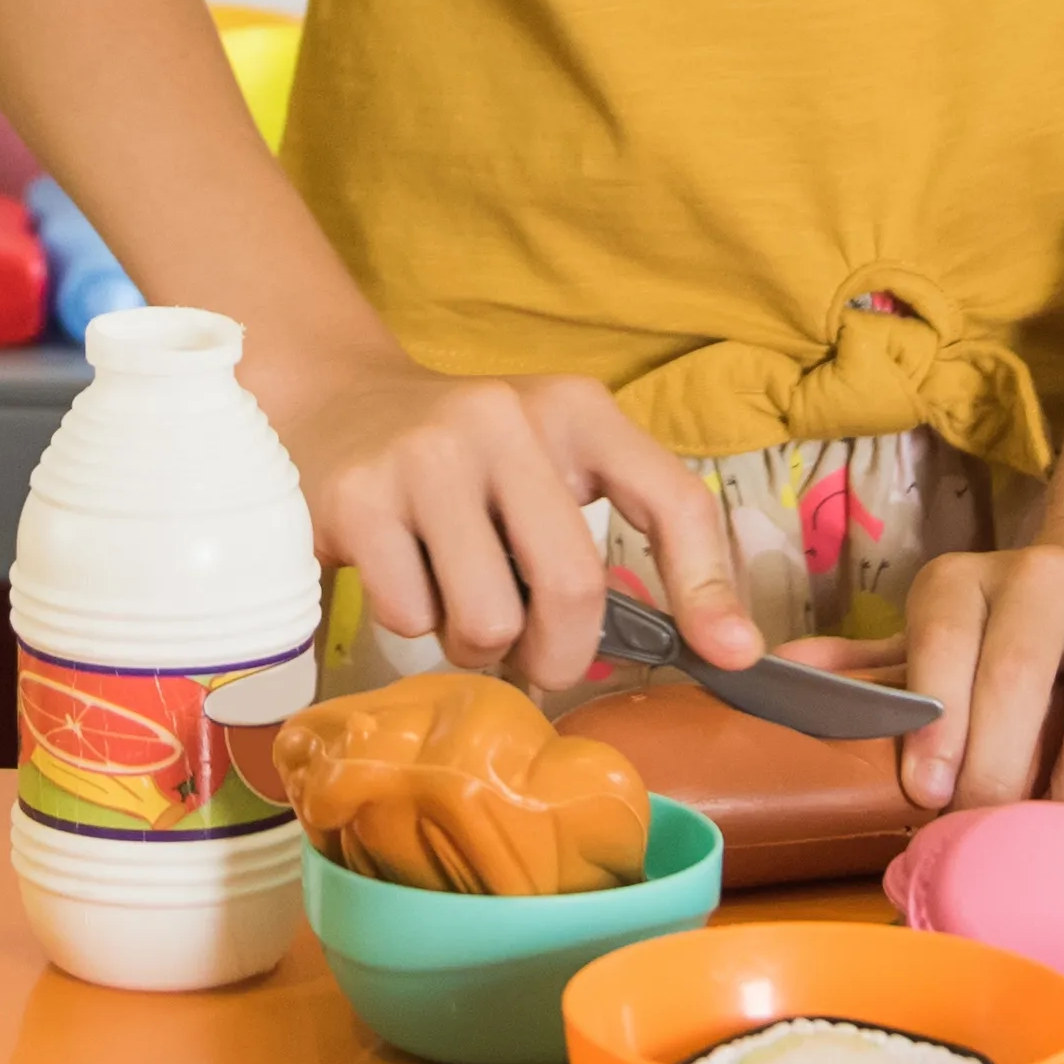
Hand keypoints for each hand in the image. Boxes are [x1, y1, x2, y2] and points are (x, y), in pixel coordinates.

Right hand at [261, 356, 753, 690]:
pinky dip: (412, 622)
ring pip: (489, 622)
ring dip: (478, 644)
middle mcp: (504, 417)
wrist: (332, 402)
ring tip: (458, 600)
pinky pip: (411, 618)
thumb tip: (726, 647)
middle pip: (573, 589)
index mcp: (575, 410)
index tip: (730, 655)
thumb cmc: (469, 462)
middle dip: (561, 656)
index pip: (672, 499)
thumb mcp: (554, 468)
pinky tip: (400, 573)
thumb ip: (629, 538)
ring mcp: (425, 454)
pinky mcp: (356, 498)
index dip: (708, 587)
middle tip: (538, 661)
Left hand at [896, 524, 1063, 822]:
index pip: (944, 633)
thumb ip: (877, 665)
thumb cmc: (1018, 625)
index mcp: (968, 580)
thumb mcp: (947, 631)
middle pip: (1018, 676)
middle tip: (989, 837)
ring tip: (1054, 849)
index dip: (936, 714)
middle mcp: (1046, 577)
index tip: (930, 791)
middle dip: (998, 771)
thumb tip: (784, 679)